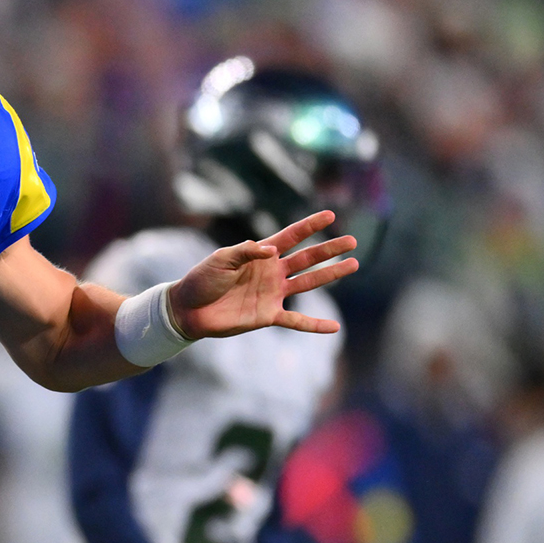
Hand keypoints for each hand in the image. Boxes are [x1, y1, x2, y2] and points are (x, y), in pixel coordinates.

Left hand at [170, 211, 356, 338]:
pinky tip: (334, 327)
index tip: (330, 215)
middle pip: (307, 258)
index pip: (290, 236)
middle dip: (329, 249)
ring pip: (308, 283)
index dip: (309, 226)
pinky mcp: (268, 315)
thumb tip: (272, 250)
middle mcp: (271, 272)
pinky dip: (314, 325)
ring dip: (331, 275)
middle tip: (352, 241)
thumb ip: (245, 251)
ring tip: (354, 265)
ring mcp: (272, 294)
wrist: (189, 309)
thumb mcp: (221, 259)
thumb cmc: (202, 279)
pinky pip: (296, 321)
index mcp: (260, 254)